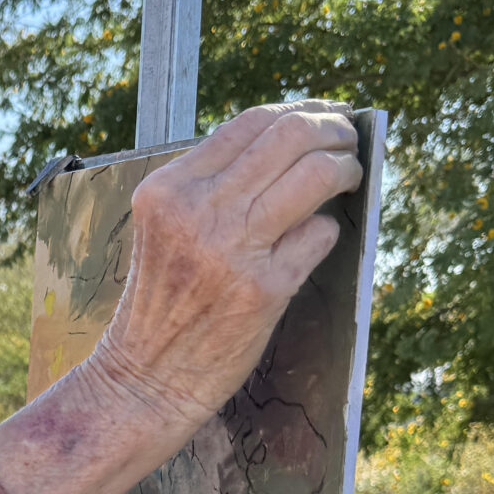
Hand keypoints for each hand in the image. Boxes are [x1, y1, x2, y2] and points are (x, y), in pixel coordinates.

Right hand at [0, 103, 362, 493]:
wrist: (143, 382)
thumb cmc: (160, 306)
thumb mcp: (164, 230)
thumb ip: (209, 188)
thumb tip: (287, 144)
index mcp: (165, 191)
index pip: (249, 122)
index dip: (298, 111)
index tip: (321, 118)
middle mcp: (196, 212)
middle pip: (290, 136)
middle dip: (333, 130)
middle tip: (347, 140)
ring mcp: (231, 251)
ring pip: (316, 175)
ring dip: (345, 168)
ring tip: (350, 175)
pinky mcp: (264, 289)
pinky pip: (318, 235)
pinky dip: (327, 232)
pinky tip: (316, 241)